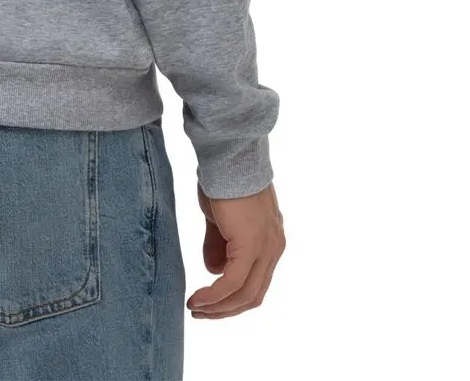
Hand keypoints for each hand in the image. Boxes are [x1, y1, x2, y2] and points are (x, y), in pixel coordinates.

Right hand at [187, 182, 284, 318]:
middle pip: (253, 295)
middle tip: (201, 312)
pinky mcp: (250, 247)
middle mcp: (274, 248)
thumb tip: (213, 271)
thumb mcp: (220, 218)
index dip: (233, 297)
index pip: (256, 282)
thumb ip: (219, 244)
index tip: (209, 302)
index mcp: (270, 241)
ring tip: (195, 308)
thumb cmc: (222, 179)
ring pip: (245, 294)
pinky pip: (232, 283)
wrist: (228, 157)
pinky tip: (198, 299)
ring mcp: (265, 249)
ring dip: (218, 307)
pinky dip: (214, 296)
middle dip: (225, 309)